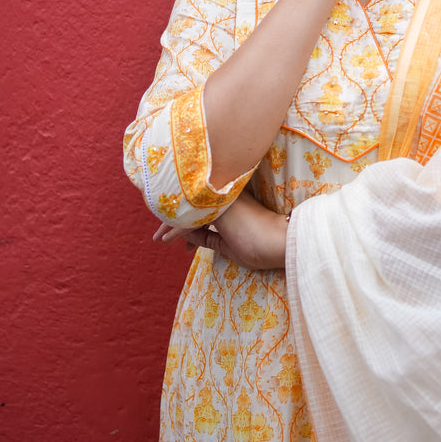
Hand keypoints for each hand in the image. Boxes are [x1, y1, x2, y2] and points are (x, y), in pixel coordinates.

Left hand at [153, 189, 289, 269]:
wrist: (281, 244)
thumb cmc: (261, 246)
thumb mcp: (228, 245)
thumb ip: (208, 238)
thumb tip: (186, 237)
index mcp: (231, 200)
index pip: (203, 207)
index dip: (187, 222)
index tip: (180, 241)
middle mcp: (225, 195)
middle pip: (192, 204)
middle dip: (174, 219)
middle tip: (159, 235)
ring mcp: (222, 198)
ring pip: (189, 208)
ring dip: (172, 224)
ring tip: (159, 238)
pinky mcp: (219, 207)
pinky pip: (190, 218)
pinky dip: (176, 230)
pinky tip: (166, 240)